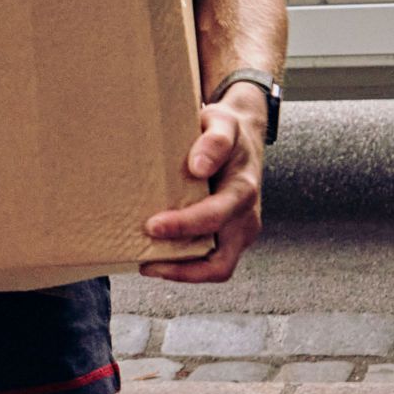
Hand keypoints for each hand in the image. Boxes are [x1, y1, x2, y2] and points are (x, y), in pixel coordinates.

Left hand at [140, 89, 265, 282]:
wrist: (243, 138)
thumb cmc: (228, 131)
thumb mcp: (222, 122)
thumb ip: (215, 140)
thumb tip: (198, 166)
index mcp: (243, 188)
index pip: (215, 217)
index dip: (184, 226)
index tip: (152, 226)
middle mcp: (246, 217)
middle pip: (220, 261)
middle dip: (182, 266)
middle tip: (146, 261)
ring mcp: (240, 232)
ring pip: (216, 269)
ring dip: (183, 272)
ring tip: (149, 264)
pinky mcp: (231, 239)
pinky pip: (211, 261)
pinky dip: (186, 265)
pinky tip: (160, 256)